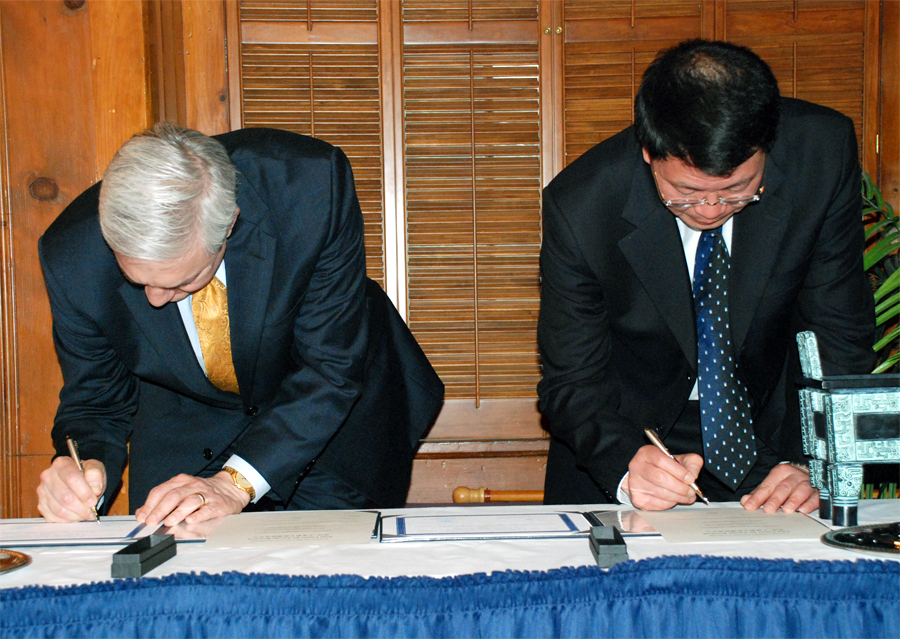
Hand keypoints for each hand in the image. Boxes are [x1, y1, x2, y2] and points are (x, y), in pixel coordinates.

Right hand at [37, 457, 105, 521]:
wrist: (76, 478)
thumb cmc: (85, 473)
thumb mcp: (95, 467)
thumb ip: (96, 475)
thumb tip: (95, 489)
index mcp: (61, 464)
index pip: (72, 479)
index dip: (84, 493)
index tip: (93, 501)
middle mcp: (48, 477)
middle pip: (65, 497)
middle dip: (81, 508)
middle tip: (91, 512)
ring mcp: (43, 492)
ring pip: (59, 509)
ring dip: (75, 515)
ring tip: (86, 514)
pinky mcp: (41, 505)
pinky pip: (53, 518)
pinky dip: (67, 520)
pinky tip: (75, 516)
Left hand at [135, 472, 250, 526]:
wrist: (230, 489)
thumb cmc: (202, 493)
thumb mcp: (181, 491)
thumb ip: (161, 501)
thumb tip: (142, 512)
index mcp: (181, 481)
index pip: (161, 490)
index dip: (150, 504)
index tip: (143, 517)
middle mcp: (193, 485)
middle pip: (174, 495)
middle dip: (160, 509)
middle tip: (152, 521)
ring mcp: (206, 494)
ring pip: (190, 501)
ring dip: (178, 512)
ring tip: (169, 522)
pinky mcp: (218, 504)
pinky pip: (207, 509)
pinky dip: (198, 515)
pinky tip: (191, 520)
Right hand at [625, 445, 703, 510]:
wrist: (647, 477)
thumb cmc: (665, 467)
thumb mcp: (680, 459)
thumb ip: (691, 462)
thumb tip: (692, 475)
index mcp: (647, 453)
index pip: (661, 460)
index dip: (678, 471)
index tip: (690, 479)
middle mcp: (637, 466)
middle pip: (659, 478)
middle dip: (680, 487)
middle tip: (691, 491)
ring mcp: (635, 483)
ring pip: (660, 493)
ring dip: (678, 497)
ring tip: (687, 496)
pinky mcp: (638, 498)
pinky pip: (658, 503)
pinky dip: (671, 503)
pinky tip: (676, 499)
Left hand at [740, 464, 817, 513]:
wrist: (810, 472)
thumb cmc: (787, 481)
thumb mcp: (772, 484)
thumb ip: (759, 493)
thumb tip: (745, 501)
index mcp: (780, 472)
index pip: (767, 486)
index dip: (758, 497)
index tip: (749, 506)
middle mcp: (794, 476)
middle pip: (784, 487)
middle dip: (775, 499)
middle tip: (768, 510)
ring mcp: (808, 483)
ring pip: (801, 490)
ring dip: (794, 500)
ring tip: (787, 510)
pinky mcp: (819, 491)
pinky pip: (816, 497)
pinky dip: (810, 504)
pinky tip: (804, 510)